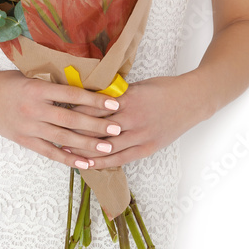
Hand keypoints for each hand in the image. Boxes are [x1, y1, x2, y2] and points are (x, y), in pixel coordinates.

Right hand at [0, 67, 124, 169]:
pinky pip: (49, 152)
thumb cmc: (8, 81)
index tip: (114, 103)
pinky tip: (84, 163)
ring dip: (87, 145)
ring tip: (107, 148)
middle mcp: (34, 109)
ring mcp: (29, 127)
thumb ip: (54, 81)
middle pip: (71, 120)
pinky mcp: (25, 140)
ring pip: (63, 139)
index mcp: (38, 89)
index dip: (94, 100)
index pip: (72, 95)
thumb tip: (85, 82)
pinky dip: (68, 158)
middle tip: (117, 129)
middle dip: (96, 126)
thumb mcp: (31, 75)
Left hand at [58, 72, 209, 168]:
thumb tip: (94, 96)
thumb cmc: (164, 88)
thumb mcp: (138, 85)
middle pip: (96, 129)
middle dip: (75, 134)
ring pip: (107, 147)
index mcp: (127, 100)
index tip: (60, 112)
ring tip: (66, 151)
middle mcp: (132, 120)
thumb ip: (117, 94)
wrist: (192, 100)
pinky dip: (104, 162)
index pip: (94, 108)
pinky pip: (122, 158)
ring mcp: (140, 136)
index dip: (75, 112)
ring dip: (85, 151)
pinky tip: (90, 164)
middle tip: (55, 135)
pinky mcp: (147, 148)